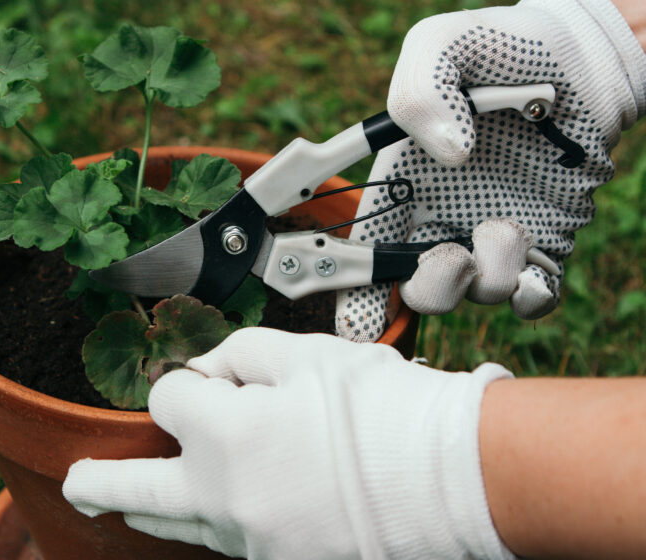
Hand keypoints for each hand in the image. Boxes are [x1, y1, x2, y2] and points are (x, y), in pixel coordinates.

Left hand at [63, 328, 514, 558]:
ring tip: (126, 502)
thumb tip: (207, 372)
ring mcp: (251, 541)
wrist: (455, 481)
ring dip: (153, 507)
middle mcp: (224, 498)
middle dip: (100, 481)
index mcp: (225, 434)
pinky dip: (218, 523)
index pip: (167, 398)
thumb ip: (240, 355)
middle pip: (138, 487)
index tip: (205, 378)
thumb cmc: (385, 410)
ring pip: (181, 525)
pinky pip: (230, 543)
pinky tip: (227, 510)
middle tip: (78, 484)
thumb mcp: (308, 356)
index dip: (184, 380)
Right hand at [337, 0, 645, 341]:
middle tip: (449, 255)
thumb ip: (421, 89)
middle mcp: (442, 220)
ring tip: (505, 224)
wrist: (579, 63)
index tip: (356, 322)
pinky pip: (532, 298)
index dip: (355, 296)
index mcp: (403, 186)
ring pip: (478, 297)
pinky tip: (531, 254)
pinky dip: (530, 294)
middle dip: (430, 289)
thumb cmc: (501, 51)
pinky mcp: (545, 247)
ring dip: (489, 274)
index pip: (367, 252)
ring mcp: (492, 239)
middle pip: (419, 292)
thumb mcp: (443, 45)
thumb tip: (449, 152)